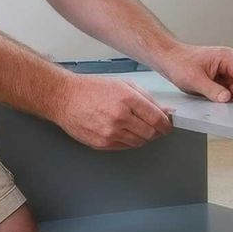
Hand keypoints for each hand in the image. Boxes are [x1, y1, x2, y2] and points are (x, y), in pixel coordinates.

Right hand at [48, 75, 173, 150]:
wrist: (65, 98)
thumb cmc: (92, 89)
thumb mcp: (123, 84)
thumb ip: (147, 98)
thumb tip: (165, 110)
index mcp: (127, 99)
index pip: (157, 118)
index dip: (166, 124)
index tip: (167, 125)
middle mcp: (119, 117)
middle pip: (150, 133)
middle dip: (156, 131)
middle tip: (155, 127)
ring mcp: (110, 132)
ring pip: (139, 142)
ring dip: (143, 137)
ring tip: (136, 127)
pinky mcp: (102, 143)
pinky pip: (125, 147)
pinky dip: (129, 141)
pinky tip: (123, 130)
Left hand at [157, 44, 232, 102]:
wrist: (169, 59)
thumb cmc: (180, 63)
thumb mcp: (195, 80)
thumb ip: (212, 90)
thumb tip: (227, 98)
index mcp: (227, 57)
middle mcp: (230, 60)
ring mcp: (227, 67)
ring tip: (220, 98)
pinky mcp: (222, 75)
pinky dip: (230, 93)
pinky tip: (219, 97)